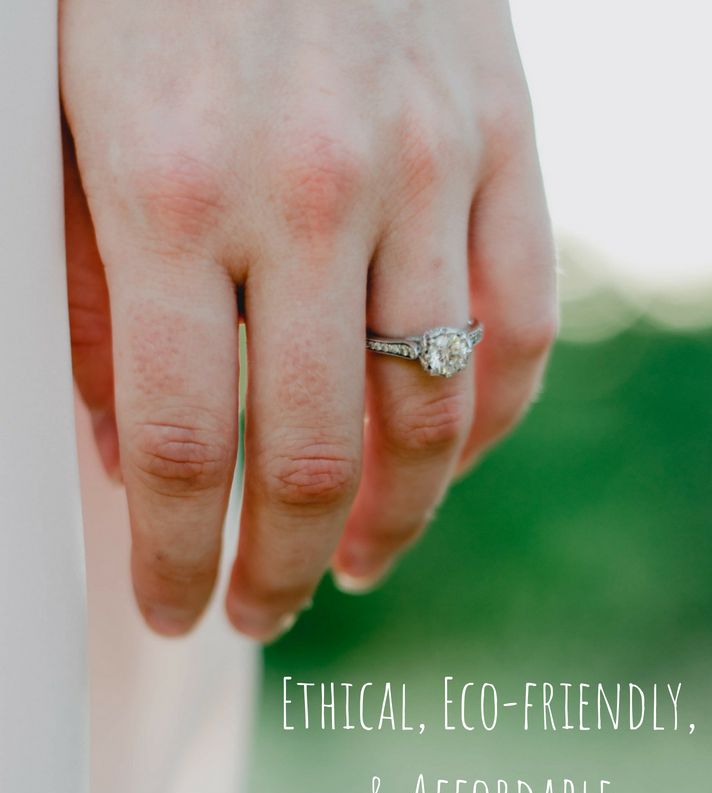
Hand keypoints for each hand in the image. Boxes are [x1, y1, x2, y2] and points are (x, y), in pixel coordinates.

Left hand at [60, 0, 555, 641]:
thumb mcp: (64, 133)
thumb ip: (88, 306)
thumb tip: (135, 461)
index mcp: (169, 191)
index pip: (187, 445)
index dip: (178, 557)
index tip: (172, 611)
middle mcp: (310, 191)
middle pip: (315, 453)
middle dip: (278, 566)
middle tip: (257, 613)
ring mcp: (424, 168)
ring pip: (433, 414)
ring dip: (394, 522)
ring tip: (353, 567)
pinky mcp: (500, 143)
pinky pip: (519, 331)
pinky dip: (486, 426)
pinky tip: (440, 468)